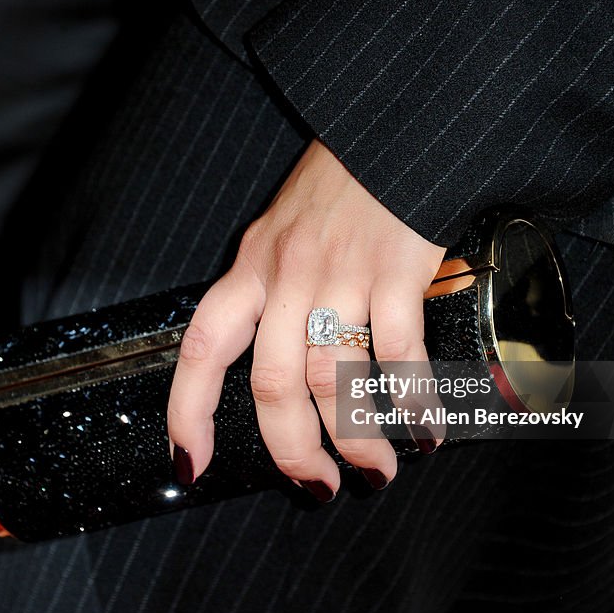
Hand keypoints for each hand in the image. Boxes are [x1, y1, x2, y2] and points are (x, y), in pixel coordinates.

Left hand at [167, 139, 446, 499]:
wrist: (392, 125)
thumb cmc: (340, 184)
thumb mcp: (282, 229)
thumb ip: (272, 289)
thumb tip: (285, 369)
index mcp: (251, 267)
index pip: (201, 349)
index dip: (188, 413)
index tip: (191, 464)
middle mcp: (286, 274)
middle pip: (272, 386)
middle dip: (292, 452)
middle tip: (316, 487)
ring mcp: (340, 272)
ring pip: (333, 381)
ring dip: (356, 442)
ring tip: (377, 471)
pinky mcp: (395, 269)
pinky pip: (398, 355)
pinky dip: (412, 402)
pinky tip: (425, 428)